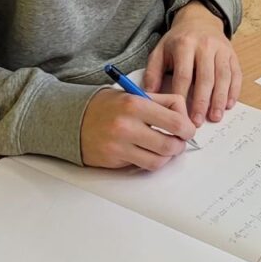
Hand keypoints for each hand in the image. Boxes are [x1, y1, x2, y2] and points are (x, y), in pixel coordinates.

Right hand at [80, 88, 195, 170]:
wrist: (73, 118)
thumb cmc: (107, 106)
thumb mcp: (134, 95)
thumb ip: (162, 102)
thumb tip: (186, 117)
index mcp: (136, 104)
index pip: (176, 121)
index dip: (187, 129)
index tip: (188, 130)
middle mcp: (127, 125)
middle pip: (170, 145)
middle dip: (180, 145)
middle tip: (179, 142)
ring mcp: (119, 145)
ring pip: (159, 160)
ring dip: (167, 156)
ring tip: (164, 148)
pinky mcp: (114, 159)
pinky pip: (143, 166)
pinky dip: (152, 162)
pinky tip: (149, 153)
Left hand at [145, 0, 241, 126]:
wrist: (199, 21)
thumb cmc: (177, 41)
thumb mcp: (160, 51)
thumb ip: (153, 73)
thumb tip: (149, 97)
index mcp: (184, 45)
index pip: (184, 75)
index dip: (182, 97)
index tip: (179, 115)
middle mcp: (205, 45)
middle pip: (205, 77)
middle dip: (202, 102)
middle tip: (197, 122)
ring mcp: (221, 49)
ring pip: (222, 77)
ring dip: (219, 99)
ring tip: (214, 117)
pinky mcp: (232, 54)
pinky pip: (235, 74)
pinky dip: (233, 91)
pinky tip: (228, 105)